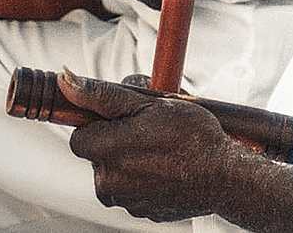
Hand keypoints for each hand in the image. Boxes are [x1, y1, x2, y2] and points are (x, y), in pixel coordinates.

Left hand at [59, 68, 248, 222]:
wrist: (226, 176)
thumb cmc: (193, 137)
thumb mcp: (147, 103)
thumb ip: (102, 94)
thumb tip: (66, 80)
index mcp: (106, 151)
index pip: (80, 135)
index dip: (100, 124)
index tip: (123, 120)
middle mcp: (109, 181)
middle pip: (96, 154)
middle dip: (114, 141)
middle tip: (147, 132)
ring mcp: (125, 200)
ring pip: (113, 172)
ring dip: (128, 161)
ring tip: (160, 151)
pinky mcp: (140, 211)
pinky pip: (131, 189)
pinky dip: (143, 178)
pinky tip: (165, 168)